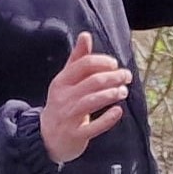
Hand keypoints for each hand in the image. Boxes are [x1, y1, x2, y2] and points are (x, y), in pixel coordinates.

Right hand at [41, 32, 131, 160]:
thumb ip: (77, 59)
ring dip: (112, 94)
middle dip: (113, 77)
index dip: (102, 62)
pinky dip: (108, 119)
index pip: (83, 65)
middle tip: (126, 77)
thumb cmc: (62, 104)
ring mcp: (68, 117)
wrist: (46, 138)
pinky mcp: (75, 135)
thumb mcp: (65, 81)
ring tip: (124, 91)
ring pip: (93, 101)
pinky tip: (118, 111)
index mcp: (61, 81)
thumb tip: (85, 35)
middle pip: (92, 82)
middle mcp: (63, 97)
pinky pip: (93, 127)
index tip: (115, 64)